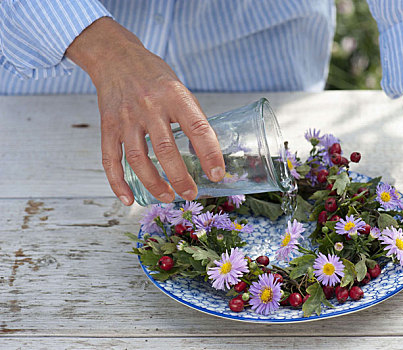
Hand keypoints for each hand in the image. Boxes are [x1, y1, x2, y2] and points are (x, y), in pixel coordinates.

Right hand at [66, 18, 224, 204]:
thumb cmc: (154, 76)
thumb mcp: (180, 89)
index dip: (209, 154)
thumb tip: (208, 153)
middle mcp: (149, 106)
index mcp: (174, 96)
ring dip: (153, 183)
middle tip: (191, 193)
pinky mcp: (108, 126)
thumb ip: (192, 118)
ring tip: (168, 197)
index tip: (217, 174)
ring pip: (138, 158)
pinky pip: (110, 159)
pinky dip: (118, 182)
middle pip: (165, 149)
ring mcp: (126, 118)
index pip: (197, 128)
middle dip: (180, 177)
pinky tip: (129, 199)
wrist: (116, 58)